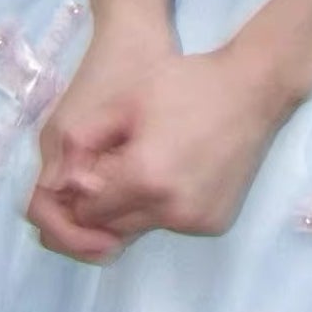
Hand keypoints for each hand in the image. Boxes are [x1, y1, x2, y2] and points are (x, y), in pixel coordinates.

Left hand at [25, 34, 290, 260]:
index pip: (86, 211)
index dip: (83, 187)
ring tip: (151, 160)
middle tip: (123, 159)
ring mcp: (196, 220)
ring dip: (134, 205)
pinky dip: (165, 206)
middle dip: (106, 200)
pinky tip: (177, 170)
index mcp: (144, 178)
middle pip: (111, 226)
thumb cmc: (185, 84)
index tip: (98, 160)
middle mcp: (171, 209)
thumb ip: (83, 142)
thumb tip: (58, 183)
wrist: (253, 89)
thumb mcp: (124, 101)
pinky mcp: (215, 223)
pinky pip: (172, 224)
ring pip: (141, 227)